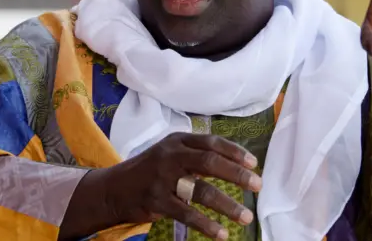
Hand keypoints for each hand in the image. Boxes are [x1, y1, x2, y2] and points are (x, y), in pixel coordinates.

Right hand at [103, 133, 260, 239]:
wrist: (114, 188)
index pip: (211, 142)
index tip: (254, 163)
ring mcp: (162, 179)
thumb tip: (235, 163)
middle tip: (257, 185)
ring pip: (201, 191)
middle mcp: (171, 156)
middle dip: (237, 174)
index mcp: (178, 141)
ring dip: (227, 205)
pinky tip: (222, 234)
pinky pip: (186, 214)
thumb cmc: (151, 169)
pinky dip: (206, 225)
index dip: (234, 152)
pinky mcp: (156, 202)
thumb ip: (197, 153)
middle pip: (210, 162)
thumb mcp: (170, 152)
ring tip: (246, 216)